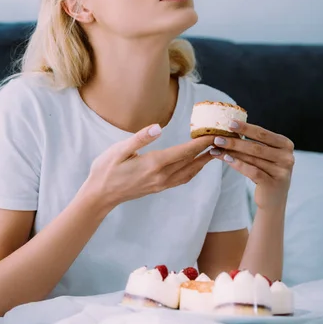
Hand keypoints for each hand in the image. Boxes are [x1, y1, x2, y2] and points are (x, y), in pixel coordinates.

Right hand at [81, 124, 214, 209]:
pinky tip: (196, 165)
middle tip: (222, 140)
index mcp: (154, 164)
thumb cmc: (106, 170)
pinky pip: (182, 179)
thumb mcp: (119, 150)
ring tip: (215, 151)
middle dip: (208, 151)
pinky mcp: (158, 187)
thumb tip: (158, 128)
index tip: (215, 134)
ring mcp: (161, 183)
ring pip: (190, 172)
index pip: (184, 152)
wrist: (99, 196)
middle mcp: (162, 175)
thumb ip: (140, 139)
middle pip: (191, 162)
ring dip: (204, 162)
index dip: (201, 143)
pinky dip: (194, 170)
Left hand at [209, 121, 294, 209]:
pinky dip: (238, 164)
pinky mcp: (273, 183)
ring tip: (217, 149)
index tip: (230, 123)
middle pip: (256, 146)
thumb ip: (254, 143)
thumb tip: (229, 130)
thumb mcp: (264, 155)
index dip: (246, 128)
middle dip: (235, 141)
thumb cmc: (266, 171)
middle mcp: (287, 157)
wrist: (273, 198)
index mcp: (285, 145)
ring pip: (252, 159)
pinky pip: (252, 171)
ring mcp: (282, 171)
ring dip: (232, 153)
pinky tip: (226, 159)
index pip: (263, 133)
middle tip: (217, 138)